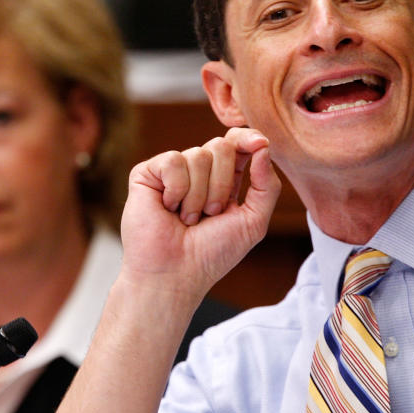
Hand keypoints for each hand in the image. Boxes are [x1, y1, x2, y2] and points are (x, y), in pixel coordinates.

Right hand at [119, 127, 280, 305]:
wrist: (175, 274)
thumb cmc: (212, 254)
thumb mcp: (253, 222)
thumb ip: (266, 185)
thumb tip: (264, 146)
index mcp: (223, 179)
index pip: (237, 144)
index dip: (248, 138)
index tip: (260, 144)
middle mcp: (197, 171)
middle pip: (221, 146)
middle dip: (222, 184)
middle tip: (209, 215)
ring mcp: (172, 172)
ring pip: (198, 155)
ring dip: (198, 195)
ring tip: (186, 218)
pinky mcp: (147, 173)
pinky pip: (173, 160)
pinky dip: (177, 189)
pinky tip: (167, 208)